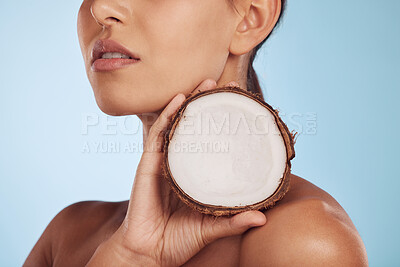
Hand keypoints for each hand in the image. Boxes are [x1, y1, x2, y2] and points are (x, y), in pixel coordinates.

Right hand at [86, 80, 266, 266]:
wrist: (148, 253)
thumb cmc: (178, 241)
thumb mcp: (211, 228)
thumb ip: (233, 221)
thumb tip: (262, 217)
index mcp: (195, 176)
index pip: (213, 143)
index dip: (226, 125)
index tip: (243, 108)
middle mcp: (180, 164)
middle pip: (196, 128)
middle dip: (210, 105)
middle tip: (228, 87)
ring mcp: (163, 162)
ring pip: (177, 125)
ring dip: (190, 102)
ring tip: (206, 84)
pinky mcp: (147, 164)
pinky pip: (158, 134)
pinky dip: (168, 115)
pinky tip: (180, 99)